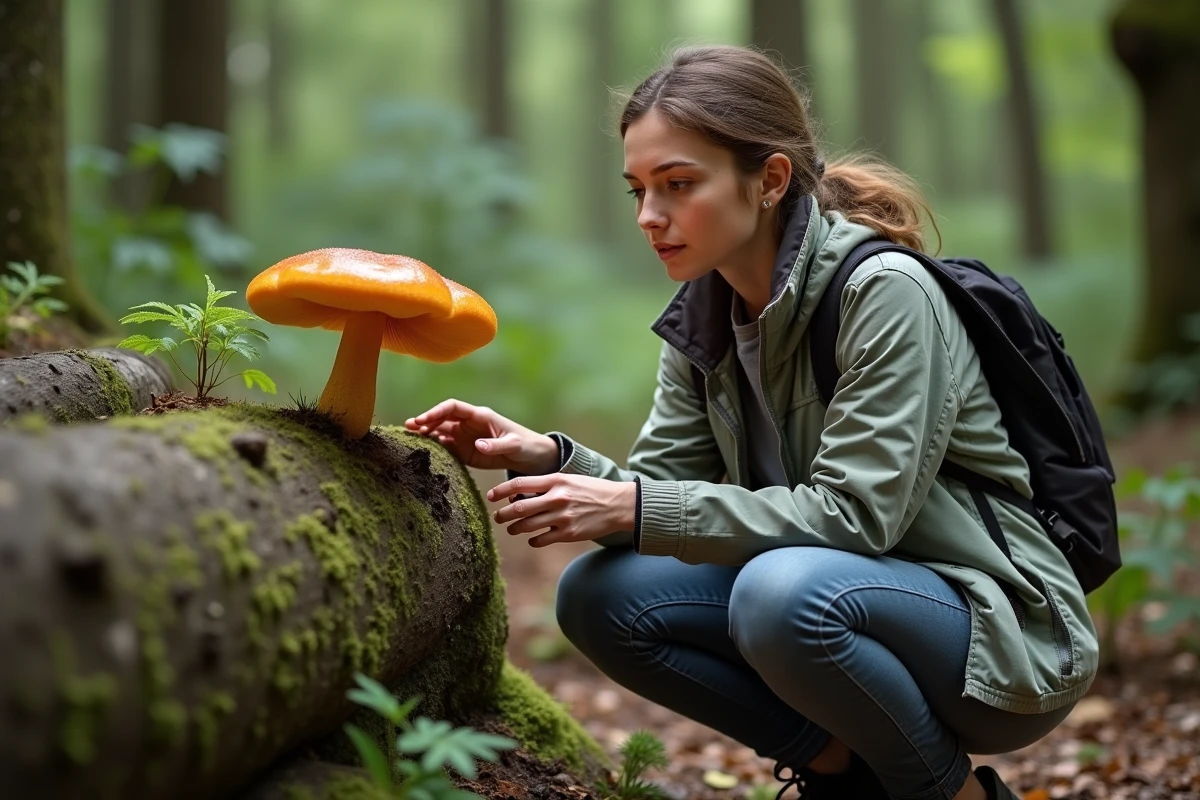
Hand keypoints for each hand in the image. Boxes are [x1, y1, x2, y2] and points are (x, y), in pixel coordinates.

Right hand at [404, 399, 557, 472]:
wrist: (531, 458)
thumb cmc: (525, 445)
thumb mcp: (514, 445)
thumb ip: (496, 445)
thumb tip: (478, 445)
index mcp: (480, 416)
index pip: (453, 407)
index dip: (437, 411)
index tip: (423, 420)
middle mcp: (469, 424)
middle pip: (442, 418)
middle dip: (425, 421)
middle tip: (409, 427)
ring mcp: (465, 438)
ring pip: (440, 432)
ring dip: (426, 434)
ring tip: (409, 438)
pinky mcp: (465, 452)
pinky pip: (446, 448)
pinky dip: (433, 448)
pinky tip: (423, 451)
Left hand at [487, 474, 636, 547]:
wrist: (618, 504)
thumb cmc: (590, 490)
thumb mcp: (568, 480)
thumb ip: (544, 486)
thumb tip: (518, 497)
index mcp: (555, 480)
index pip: (519, 483)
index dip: (501, 490)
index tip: (491, 496)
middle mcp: (557, 498)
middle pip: (519, 507)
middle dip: (503, 514)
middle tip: (497, 517)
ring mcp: (563, 517)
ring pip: (527, 525)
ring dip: (515, 528)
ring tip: (511, 528)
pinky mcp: (569, 533)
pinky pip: (541, 539)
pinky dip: (533, 540)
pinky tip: (532, 538)